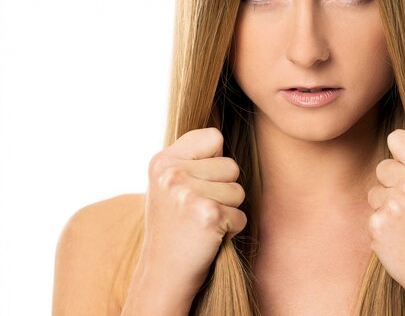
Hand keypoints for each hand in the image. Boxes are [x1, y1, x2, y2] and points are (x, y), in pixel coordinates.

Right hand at [137, 127, 247, 303]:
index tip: (195, 183)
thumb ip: (192, 157)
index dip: (214, 161)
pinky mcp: (207, 215)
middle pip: (231, 166)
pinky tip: (209, 236)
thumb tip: (222, 133)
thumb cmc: (175, 225)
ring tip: (202, 223)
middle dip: (223, 189)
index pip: (214, 137)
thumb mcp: (170, 183)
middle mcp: (172, 173)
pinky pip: (241, 214)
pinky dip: (232, 229)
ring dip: (228, 209)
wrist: (163, 273)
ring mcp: (188, 194)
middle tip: (198, 210)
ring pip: (239, 190)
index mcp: (163, 160)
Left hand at [367, 113, 404, 313]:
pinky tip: (401, 239)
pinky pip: (371, 215)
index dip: (400, 153)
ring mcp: (393, 205)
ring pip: (374, 192)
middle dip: (393, 184)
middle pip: (383, 167)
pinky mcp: (377, 225)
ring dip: (386, 207)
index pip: (397, 138)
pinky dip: (381, 228)